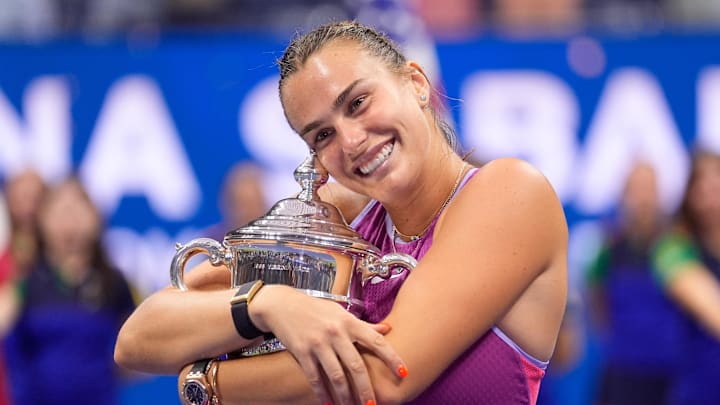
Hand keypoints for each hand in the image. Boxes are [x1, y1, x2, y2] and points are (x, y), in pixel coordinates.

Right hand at [250, 285, 406, 404]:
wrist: (282, 304)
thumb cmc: (316, 309)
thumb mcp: (341, 313)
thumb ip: (363, 324)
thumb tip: (387, 328)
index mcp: (349, 321)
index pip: (376, 340)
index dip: (391, 357)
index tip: (404, 372)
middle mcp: (335, 332)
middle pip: (356, 365)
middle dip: (366, 389)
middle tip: (374, 404)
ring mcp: (318, 343)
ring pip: (336, 376)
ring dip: (346, 396)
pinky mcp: (302, 352)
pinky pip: (315, 378)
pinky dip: (322, 393)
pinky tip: (329, 404)